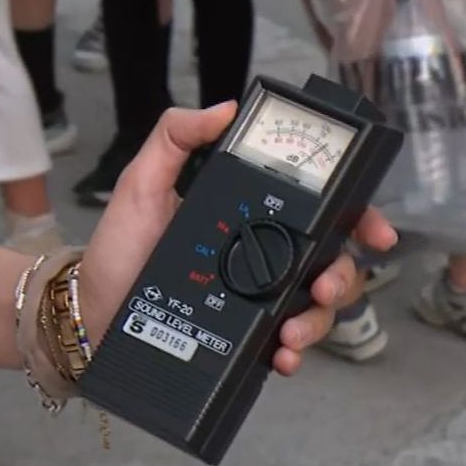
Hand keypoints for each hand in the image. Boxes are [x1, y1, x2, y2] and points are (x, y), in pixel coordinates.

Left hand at [80, 103, 396, 374]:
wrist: (90, 311)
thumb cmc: (118, 248)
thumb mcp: (142, 184)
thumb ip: (174, 137)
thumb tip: (225, 108)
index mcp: (252, 220)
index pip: (319, 215)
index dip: (359, 220)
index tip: (375, 232)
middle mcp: (264, 261)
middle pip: (332, 266)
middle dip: (343, 278)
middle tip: (322, 285)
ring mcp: (257, 303)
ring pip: (315, 311)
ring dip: (318, 321)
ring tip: (292, 332)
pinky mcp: (243, 340)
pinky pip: (283, 348)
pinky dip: (292, 355)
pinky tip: (282, 357)